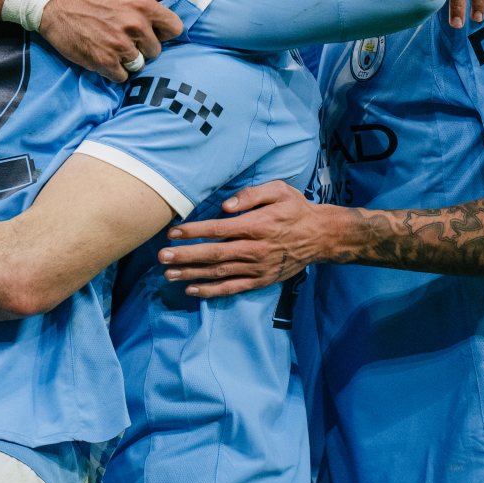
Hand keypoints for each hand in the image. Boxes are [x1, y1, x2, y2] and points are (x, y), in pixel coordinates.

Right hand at [38, 0, 185, 81]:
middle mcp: (134, 25)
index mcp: (143, 5)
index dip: (163, 32)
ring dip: (128, 60)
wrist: (59, 9)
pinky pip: (123, 77)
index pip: (175, 29)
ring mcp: (120, 45)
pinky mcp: (105, 61)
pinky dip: (114, 71)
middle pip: (156, 50)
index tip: (150, 31)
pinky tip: (104, 56)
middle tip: (124, 37)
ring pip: (140, 65)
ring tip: (113, 46)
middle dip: (142, 47)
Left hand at [159, 181, 329, 298]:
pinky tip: (192, 290)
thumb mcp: (279, 190)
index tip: (173, 233)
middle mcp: (255, 249)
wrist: (321, 237)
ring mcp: (257, 268)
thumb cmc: (296, 209)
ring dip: (192, 274)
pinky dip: (211, 292)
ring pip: (219, 273)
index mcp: (257, 225)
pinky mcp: (260, 280)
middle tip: (162, 256)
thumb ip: (251, 195)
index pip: (218, 229)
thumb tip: (225, 206)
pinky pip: (232, 288)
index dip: (194, 232)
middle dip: (185, 256)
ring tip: (169, 274)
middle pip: (214, 254)